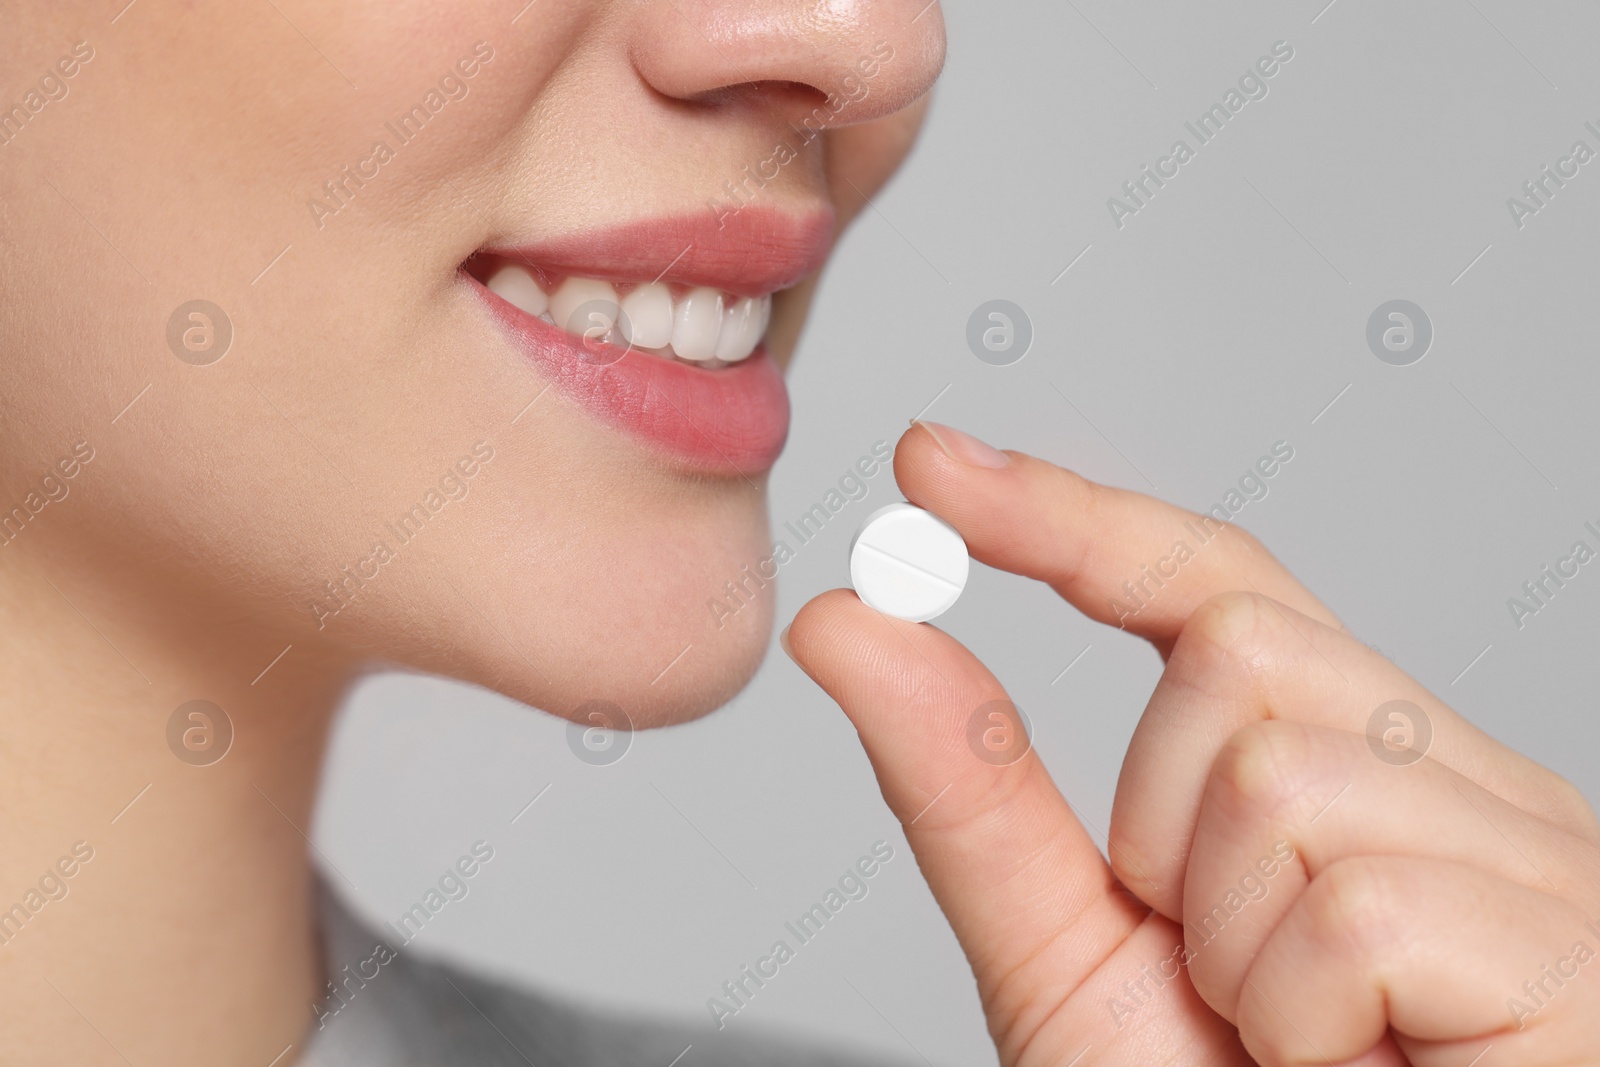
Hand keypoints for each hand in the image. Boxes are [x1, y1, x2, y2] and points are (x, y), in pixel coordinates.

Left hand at [784, 422, 1599, 1065]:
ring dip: (1228, 944)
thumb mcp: (1068, 953)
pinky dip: (1299, 1014)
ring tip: (1298, 1046)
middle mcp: (1458, 785)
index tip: (931, 465)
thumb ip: (972, 787)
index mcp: (1353, 774)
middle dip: (1158, 824)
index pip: (1215, 587)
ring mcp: (1534, 857)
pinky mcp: (1570, 946)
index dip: (1070, 519)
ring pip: (1277, 772)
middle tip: (1222, 977)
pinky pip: (1350, 901)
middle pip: (1236, 650)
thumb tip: (851, 622)